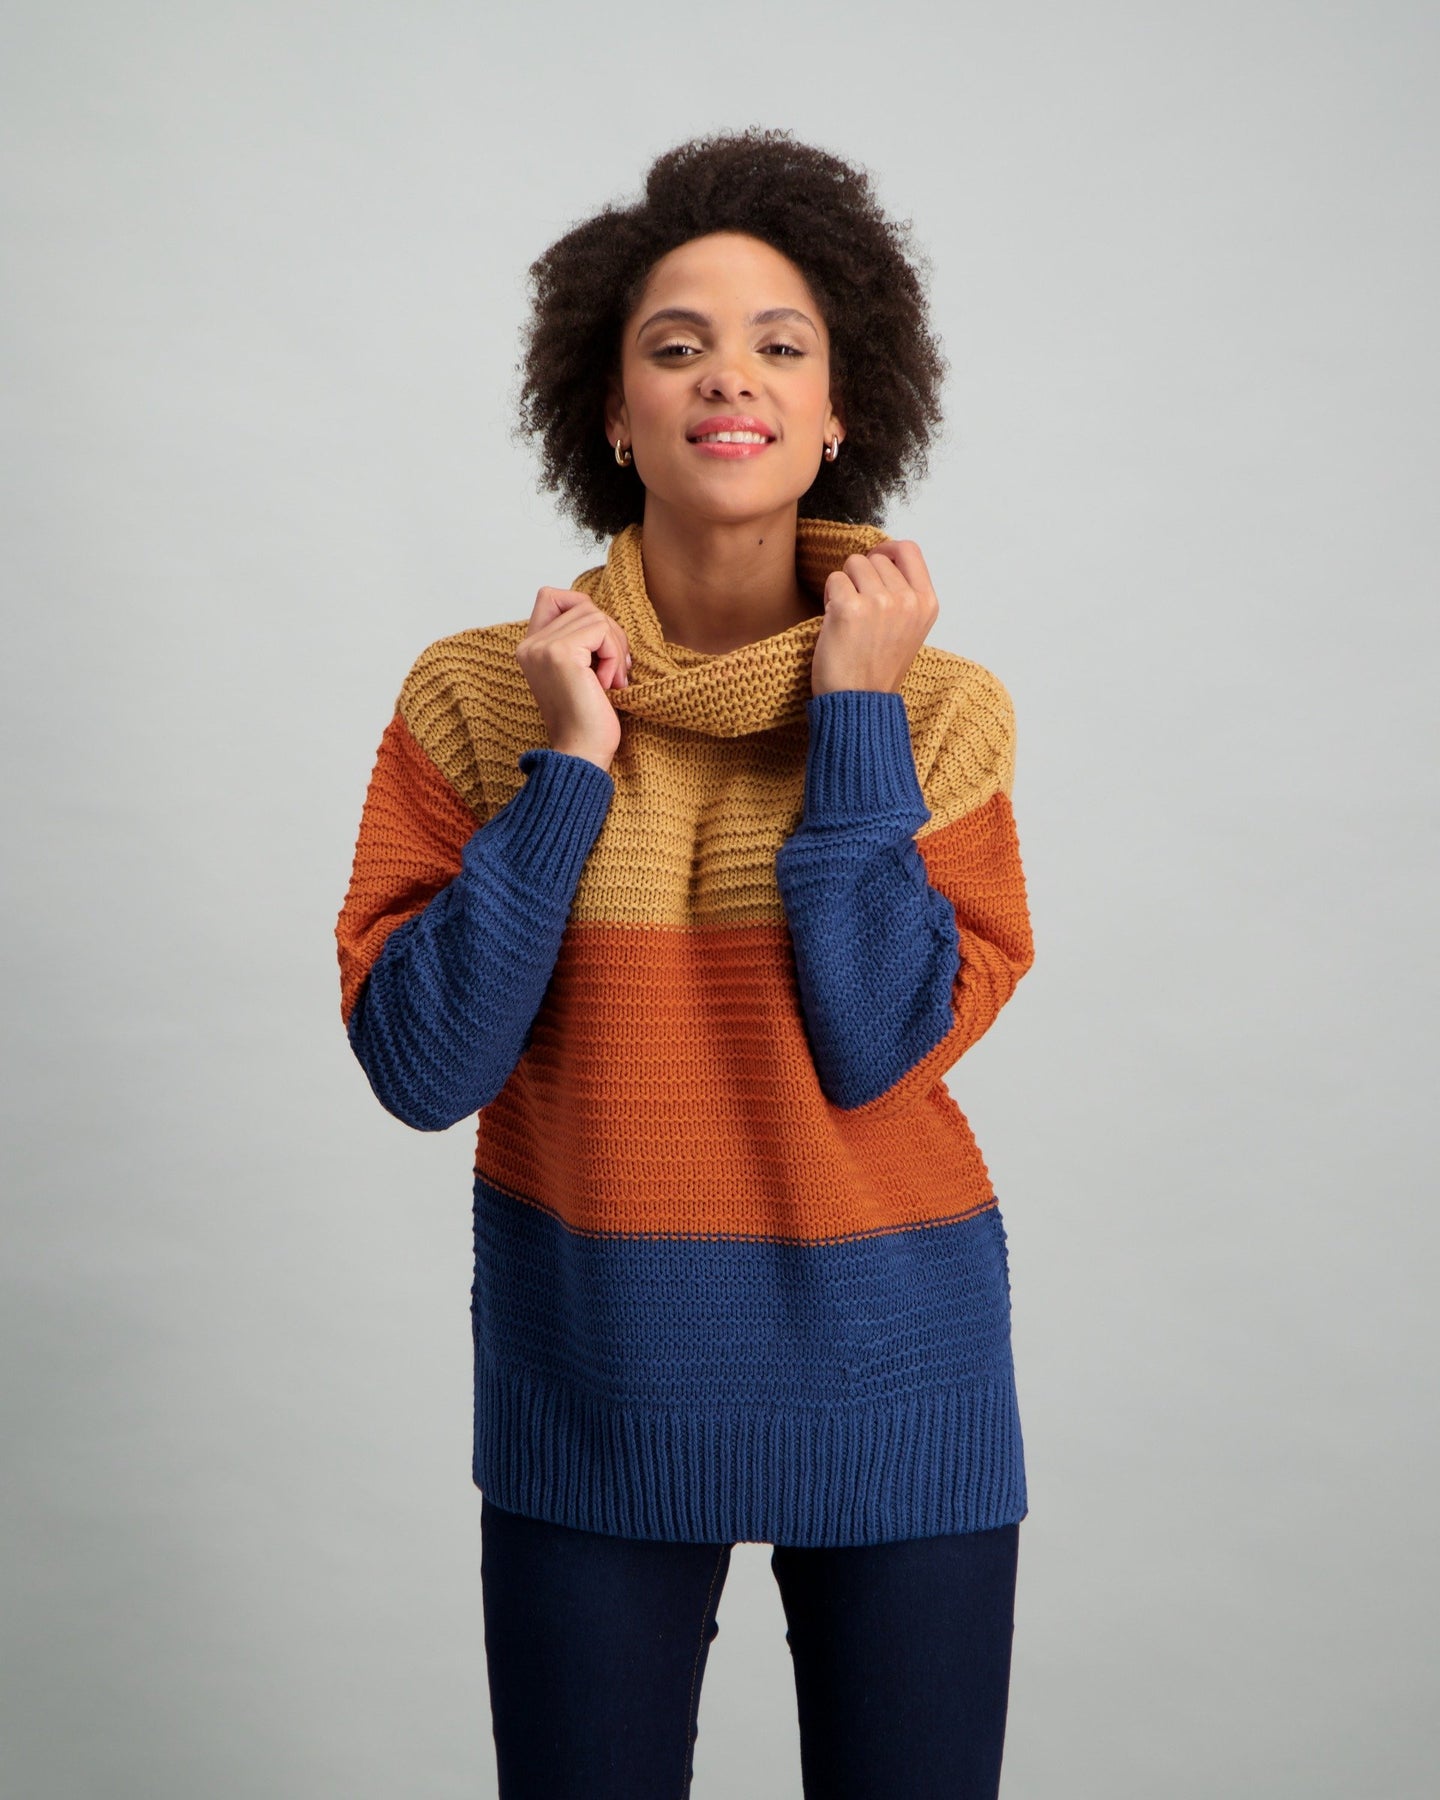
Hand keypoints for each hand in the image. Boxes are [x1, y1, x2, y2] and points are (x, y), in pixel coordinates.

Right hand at [515, 587, 632, 771]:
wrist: (582, 753)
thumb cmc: (587, 720)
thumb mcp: (580, 670)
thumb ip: (579, 640)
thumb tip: (604, 615)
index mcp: (530, 648)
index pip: (552, 596)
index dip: (582, 609)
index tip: (598, 648)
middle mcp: (530, 644)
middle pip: (582, 605)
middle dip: (610, 634)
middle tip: (616, 671)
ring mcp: (542, 647)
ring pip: (595, 615)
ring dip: (615, 646)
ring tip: (611, 680)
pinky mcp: (561, 653)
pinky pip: (601, 630)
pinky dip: (615, 654)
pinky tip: (608, 684)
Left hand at [809, 540, 939, 695]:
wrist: (859, 703)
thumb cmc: (878, 669)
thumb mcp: (909, 629)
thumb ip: (905, 594)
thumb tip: (884, 557)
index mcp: (926, 604)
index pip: (909, 550)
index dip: (887, 550)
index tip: (875, 562)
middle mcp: (907, 600)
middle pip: (875, 557)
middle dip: (861, 577)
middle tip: (858, 609)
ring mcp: (880, 603)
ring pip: (853, 564)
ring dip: (844, 585)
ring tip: (848, 617)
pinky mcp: (850, 608)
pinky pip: (834, 580)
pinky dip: (829, 597)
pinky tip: (835, 622)